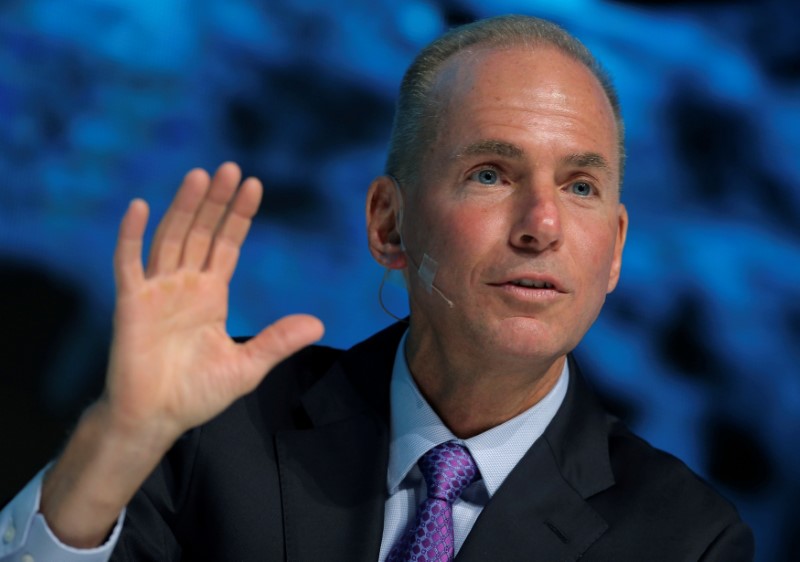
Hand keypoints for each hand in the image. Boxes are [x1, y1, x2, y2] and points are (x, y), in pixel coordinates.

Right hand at [106, 161, 323, 442]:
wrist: (154, 419)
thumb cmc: (196, 394)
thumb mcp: (246, 367)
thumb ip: (277, 341)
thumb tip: (319, 324)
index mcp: (211, 295)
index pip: (227, 245)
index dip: (239, 216)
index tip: (254, 185)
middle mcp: (184, 285)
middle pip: (201, 233)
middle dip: (216, 202)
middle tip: (230, 168)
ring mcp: (157, 291)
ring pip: (171, 238)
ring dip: (184, 207)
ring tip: (199, 176)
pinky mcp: (131, 304)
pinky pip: (129, 264)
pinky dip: (132, 236)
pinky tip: (140, 207)